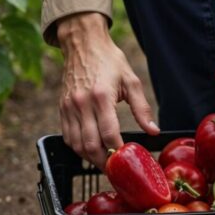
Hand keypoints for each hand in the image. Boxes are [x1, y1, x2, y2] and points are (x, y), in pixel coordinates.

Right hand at [57, 12, 158, 168]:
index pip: (108, 134)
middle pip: (90, 145)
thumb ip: (142, 109)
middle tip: (115, 170)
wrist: (83, 44)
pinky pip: (67, 136)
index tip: (126, 161)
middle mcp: (82, 104)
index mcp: (101, 96)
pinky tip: (89, 150)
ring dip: (89, 158)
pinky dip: (77, 148)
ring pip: (76, 144)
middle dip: (103, 161)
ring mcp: (69, 107)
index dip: (117, 151)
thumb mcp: (131, 81)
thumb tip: (152, 131)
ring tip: (103, 162)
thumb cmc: (109, 61)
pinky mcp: (62, 109)